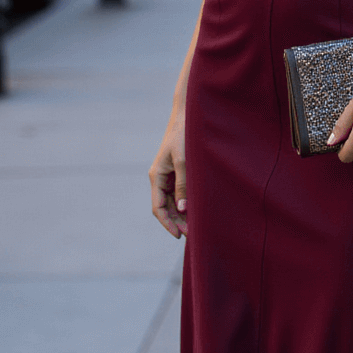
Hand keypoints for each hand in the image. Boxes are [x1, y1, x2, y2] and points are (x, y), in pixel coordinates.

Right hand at [149, 108, 186, 236]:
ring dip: (182, 214)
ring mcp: (168, 175)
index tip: (178, 236)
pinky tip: (196, 210)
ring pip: (173, 201)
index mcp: (157, 177)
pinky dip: (186, 203)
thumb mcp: (184, 162)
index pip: (158, 207)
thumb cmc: (184, 136)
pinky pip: (179, 192)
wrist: (187, 116)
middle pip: (166, 207)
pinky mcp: (177, 171)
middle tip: (192, 234)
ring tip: (195, 226)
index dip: (167, 223)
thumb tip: (183, 209)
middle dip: (176, 221)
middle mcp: (160, 178)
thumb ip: (183, 186)